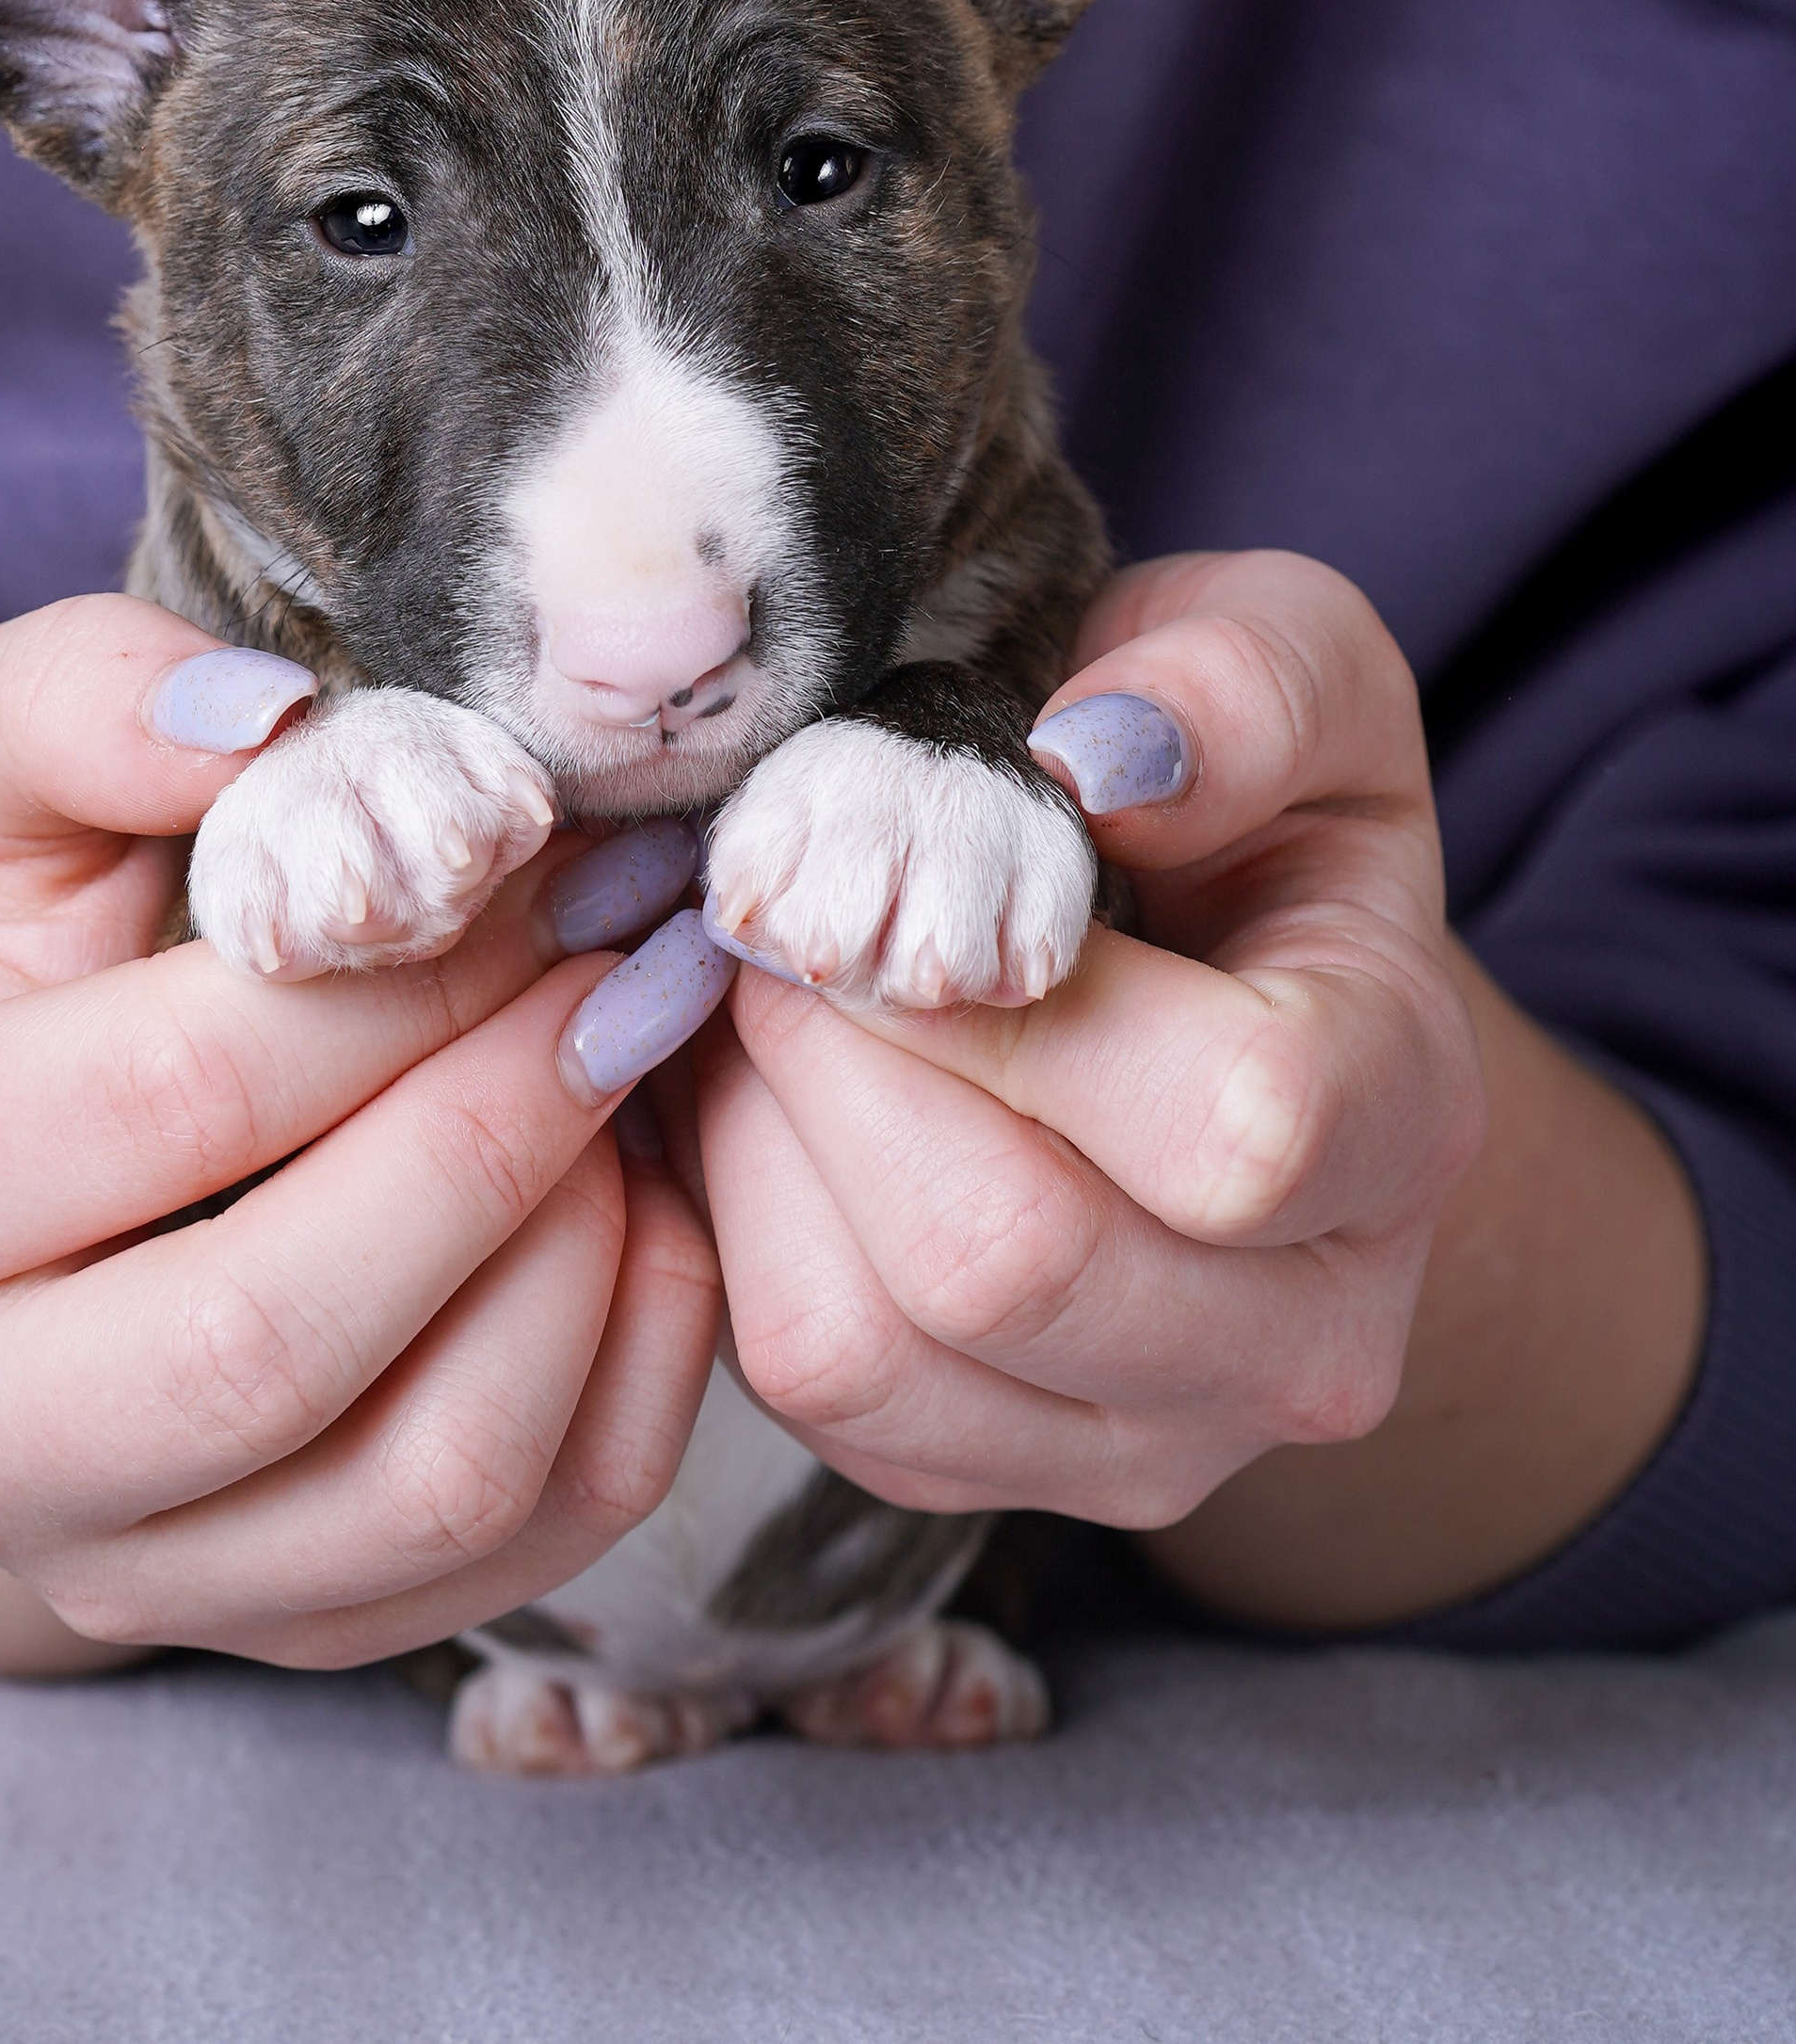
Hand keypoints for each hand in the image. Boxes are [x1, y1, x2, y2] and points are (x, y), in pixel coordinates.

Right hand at [0, 597, 719, 1664]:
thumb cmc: (23, 956)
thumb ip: (83, 695)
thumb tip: (260, 722)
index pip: (181, 1092)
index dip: (407, 968)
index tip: (556, 857)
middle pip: (280, 1330)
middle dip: (503, 1123)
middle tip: (633, 965)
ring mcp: (125, 1574)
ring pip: (426, 1476)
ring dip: (587, 1252)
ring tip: (632, 1073)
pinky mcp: (286, 1631)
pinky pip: (524, 1549)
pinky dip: (631, 1368)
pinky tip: (637, 1203)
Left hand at [694, 552, 1703, 1624]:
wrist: (1231, 977)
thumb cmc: (1243, 800)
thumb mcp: (1285, 664)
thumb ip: (1235, 684)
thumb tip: (1098, 761)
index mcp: (1408, 1122)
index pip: (1236, 1130)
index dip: (1013, 996)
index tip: (910, 857)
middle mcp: (1311, 1337)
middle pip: (1007, 1257)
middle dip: (836, 1050)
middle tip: (782, 912)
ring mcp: (1155, 1442)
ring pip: (871, 1343)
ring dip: (760, 1135)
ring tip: (765, 994)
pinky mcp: (986, 1477)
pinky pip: (802, 1386)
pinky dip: (733, 1219)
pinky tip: (762, 1093)